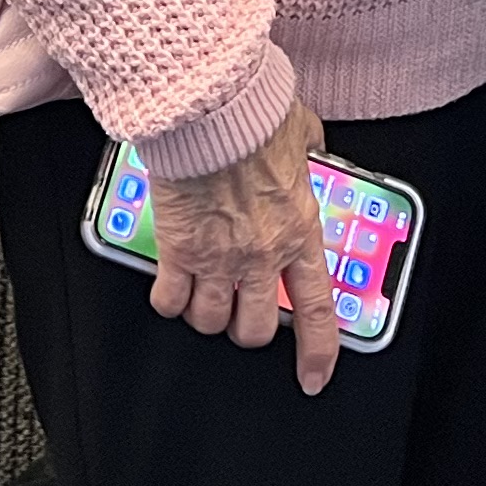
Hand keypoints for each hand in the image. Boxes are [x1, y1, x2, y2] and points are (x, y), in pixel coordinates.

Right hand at [145, 98, 340, 395]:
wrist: (210, 108)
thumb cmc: (254, 115)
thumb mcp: (303, 133)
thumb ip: (311, 151)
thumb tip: (314, 147)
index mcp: (300, 232)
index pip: (316, 312)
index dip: (317, 353)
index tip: (313, 377)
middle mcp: (261, 255)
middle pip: (254, 329)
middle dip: (246, 327)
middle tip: (240, 310)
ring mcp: (218, 258)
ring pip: (209, 322)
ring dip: (206, 314)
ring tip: (202, 293)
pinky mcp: (177, 250)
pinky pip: (169, 301)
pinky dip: (168, 299)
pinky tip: (169, 283)